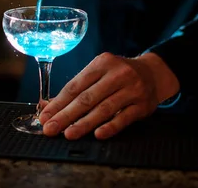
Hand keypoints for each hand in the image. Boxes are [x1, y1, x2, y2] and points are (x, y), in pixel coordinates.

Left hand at [39, 52, 179, 139]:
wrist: (153, 73)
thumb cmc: (118, 75)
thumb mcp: (98, 73)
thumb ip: (75, 89)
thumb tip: (47, 105)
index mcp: (101, 63)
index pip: (75, 85)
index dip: (58, 103)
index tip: (45, 116)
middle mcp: (117, 74)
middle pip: (87, 98)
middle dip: (66, 115)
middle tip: (51, 129)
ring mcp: (131, 89)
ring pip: (104, 108)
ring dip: (84, 123)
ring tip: (69, 134)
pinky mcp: (142, 104)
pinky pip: (124, 118)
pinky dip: (110, 127)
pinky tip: (97, 134)